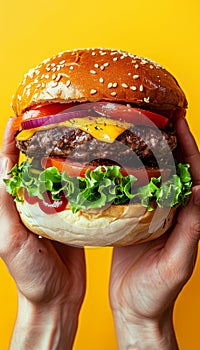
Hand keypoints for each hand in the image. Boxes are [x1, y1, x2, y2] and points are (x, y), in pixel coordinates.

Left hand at [0, 118, 85, 349]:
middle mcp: (32, 202)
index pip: (8, 167)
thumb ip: (5, 205)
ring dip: (60, 153)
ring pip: (55, 174)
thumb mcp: (9, 240)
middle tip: (50, 118)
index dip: (11, 143)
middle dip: (38, 140)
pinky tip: (88, 162)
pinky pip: (75, 191)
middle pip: (33, 164)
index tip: (18, 119)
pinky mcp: (72, 216)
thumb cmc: (30, 274)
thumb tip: (3, 166)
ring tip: (71, 132)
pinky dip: (79, 174)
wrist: (57, 296)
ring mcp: (53, 208)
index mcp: (13, 206)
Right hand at [109, 117, 199, 349]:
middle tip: (154, 116)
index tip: (178, 121)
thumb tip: (198, 193)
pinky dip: (127, 173)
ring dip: (146, 152)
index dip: (188, 146)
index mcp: (188, 218)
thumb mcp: (177, 265)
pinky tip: (115, 162)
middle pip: (174, 168)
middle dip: (167, 140)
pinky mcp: (134, 220)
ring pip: (152, 175)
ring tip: (133, 130)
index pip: (194, 174)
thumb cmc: (158, 293)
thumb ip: (190, 231)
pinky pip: (132, 190)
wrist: (137, 308)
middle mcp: (172, 211)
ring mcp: (152, 214)